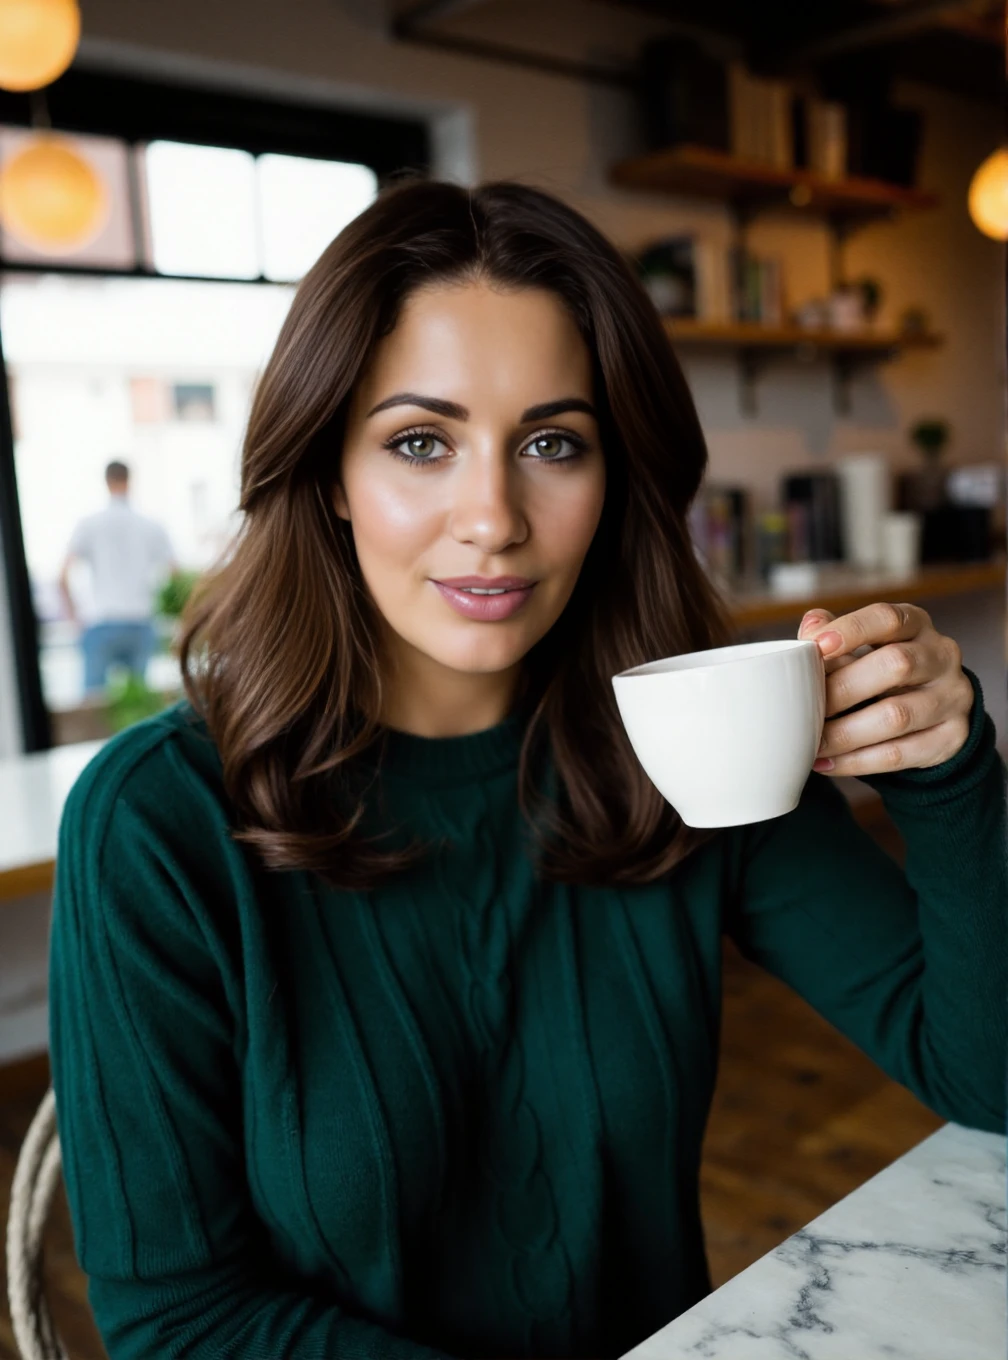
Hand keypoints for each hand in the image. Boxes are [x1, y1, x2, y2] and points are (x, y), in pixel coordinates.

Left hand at [798, 602, 973, 776]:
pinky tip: (826, 762)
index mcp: (916, 624)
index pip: (888, 618)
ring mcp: (952, 697)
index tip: (815, 645)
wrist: (935, 710)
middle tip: (804, 707)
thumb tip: (810, 627)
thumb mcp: (865, 646)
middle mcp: (941, 656)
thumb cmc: (885, 671)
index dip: (852, 630)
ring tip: (811, 742)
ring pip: (897, 716)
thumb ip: (834, 636)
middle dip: (842, 688)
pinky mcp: (951, 737)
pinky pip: (899, 754)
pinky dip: (856, 761)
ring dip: (844, 733)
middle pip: (896, 665)